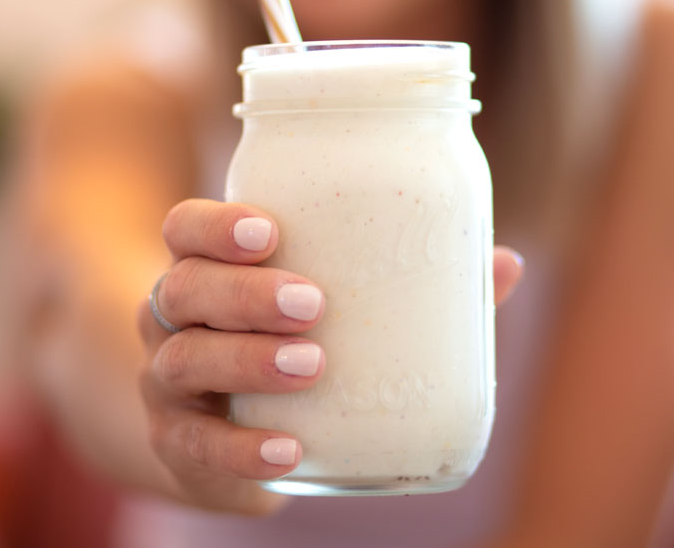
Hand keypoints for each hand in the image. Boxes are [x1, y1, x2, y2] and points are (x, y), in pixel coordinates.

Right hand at [137, 199, 523, 514]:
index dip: (215, 225)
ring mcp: (168, 384)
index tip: (270, 230)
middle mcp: (174, 320)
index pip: (184, 228)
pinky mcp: (179, 445)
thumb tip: (504, 264)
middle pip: (182, 288)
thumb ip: (411, 289)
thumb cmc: (289, 351)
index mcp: (210, 271)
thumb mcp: (336, 316)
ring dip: (246, 360)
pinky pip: (196, 446)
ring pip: (182, 360)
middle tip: (312, 302)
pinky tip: (288, 448)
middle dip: (244, 292)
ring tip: (311, 365)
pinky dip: (241, 447)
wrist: (226, 443)